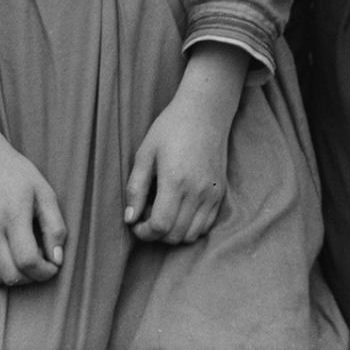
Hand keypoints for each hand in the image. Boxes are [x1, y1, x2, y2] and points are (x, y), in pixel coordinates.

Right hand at [0, 102, 66, 286]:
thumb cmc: (15, 174)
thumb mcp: (44, 192)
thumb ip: (55, 227)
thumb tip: (56, 259)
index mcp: (13, 215)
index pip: (28, 261)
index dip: (45, 271)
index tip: (51, 265)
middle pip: (11, 275)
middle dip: (31, 277)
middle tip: (36, 261)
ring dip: (9, 277)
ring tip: (16, 260)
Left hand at [125, 45, 242, 243]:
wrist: (205, 113)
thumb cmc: (170, 128)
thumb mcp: (145, 153)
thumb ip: (135, 188)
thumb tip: (129, 218)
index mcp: (176, 181)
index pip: (161, 226)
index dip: (144, 232)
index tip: (135, 223)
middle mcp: (197, 192)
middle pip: (175, 235)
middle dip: (156, 234)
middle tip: (145, 216)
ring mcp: (212, 195)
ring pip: (191, 235)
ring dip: (173, 233)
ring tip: (162, 212)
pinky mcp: (220, 195)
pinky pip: (205, 226)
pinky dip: (190, 227)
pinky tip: (179, 210)